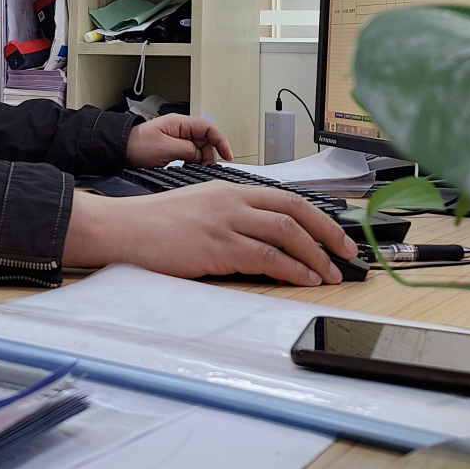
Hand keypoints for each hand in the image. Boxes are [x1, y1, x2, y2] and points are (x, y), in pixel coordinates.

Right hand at [63, 181, 357, 285]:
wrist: (121, 228)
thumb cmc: (154, 224)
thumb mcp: (199, 208)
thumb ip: (231, 216)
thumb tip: (262, 239)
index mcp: (230, 189)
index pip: (287, 197)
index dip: (319, 216)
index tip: (336, 233)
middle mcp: (233, 200)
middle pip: (295, 211)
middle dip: (328, 233)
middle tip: (347, 253)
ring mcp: (225, 221)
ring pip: (286, 232)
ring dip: (315, 256)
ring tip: (330, 274)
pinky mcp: (217, 246)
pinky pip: (266, 256)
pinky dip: (291, 268)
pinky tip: (304, 279)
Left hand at [126, 115, 232, 166]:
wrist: (119, 150)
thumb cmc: (136, 146)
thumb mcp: (167, 148)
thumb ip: (189, 150)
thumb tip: (202, 155)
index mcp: (181, 123)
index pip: (209, 128)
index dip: (221, 141)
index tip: (227, 156)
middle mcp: (180, 129)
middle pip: (206, 140)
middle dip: (210, 154)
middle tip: (206, 168)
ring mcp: (176, 138)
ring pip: (198, 148)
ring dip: (201, 159)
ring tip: (197, 168)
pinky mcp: (172, 148)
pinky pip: (189, 154)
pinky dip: (193, 161)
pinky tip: (189, 167)